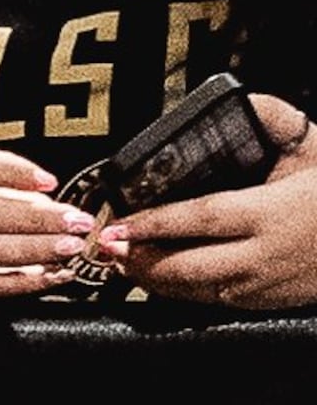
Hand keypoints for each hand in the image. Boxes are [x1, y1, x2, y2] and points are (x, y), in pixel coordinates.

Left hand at [99, 85, 316, 308]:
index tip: (118, 223)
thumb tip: (247, 99)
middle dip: (138, 260)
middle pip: (184, 266)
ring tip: (125, 262)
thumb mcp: (314, 151)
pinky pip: (212, 302)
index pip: (200, 218)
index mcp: (273, 213)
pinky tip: (165, 277)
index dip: (153, 223)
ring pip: (193, 291)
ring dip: (153, 279)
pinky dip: (181, 290)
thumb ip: (278, 123)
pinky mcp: (265, 305)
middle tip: (108, 248)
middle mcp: (262, 256)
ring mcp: (263, 287)